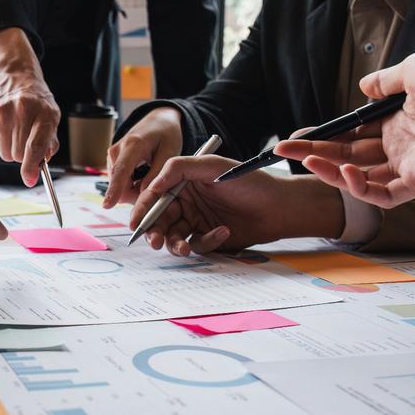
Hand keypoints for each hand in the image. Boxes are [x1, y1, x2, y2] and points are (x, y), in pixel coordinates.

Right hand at [0, 28, 60, 186]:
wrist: (15, 74)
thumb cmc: (36, 100)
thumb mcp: (51, 117)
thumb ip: (49, 144)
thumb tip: (38, 167)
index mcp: (43, 112)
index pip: (35, 146)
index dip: (31, 166)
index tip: (28, 179)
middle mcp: (21, 109)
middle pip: (18, 154)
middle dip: (23, 155)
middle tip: (26, 141)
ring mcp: (0, 111)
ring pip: (4, 153)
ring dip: (10, 149)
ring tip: (15, 131)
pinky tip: (4, 125)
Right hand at [104, 107, 182, 207]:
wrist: (158, 121)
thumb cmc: (166, 134)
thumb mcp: (170, 153)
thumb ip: (157, 175)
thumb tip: (143, 195)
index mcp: (133, 145)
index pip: (121, 171)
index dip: (114, 190)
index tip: (107, 205)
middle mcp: (117, 150)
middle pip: (120, 185)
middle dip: (136, 194)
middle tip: (155, 188)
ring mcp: (112, 156)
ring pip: (120, 186)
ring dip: (135, 188)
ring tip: (150, 175)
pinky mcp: (112, 161)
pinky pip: (120, 182)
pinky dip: (132, 184)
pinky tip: (142, 174)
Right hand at [128, 156, 344, 255]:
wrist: (279, 206)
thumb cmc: (248, 180)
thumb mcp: (213, 166)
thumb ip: (180, 168)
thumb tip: (152, 184)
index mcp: (183, 183)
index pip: (155, 197)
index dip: (143, 209)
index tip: (136, 222)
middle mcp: (187, 202)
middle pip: (160, 221)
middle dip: (155, 232)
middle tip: (155, 242)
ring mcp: (197, 222)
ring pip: (174, 238)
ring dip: (176, 245)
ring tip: (185, 248)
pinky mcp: (209, 238)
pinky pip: (198, 245)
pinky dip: (208, 241)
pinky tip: (223, 231)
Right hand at [271, 12, 414, 208]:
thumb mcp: (410, 72)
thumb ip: (385, 83)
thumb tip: (363, 86)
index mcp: (400, 127)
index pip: (353, 139)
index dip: (325, 140)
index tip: (298, 135)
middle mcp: (404, 150)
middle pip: (350, 159)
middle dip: (316, 156)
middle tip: (285, 149)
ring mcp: (413, 167)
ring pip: (363, 181)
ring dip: (331, 173)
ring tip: (307, 161)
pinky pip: (386, 195)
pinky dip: (361, 188)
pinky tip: (342, 171)